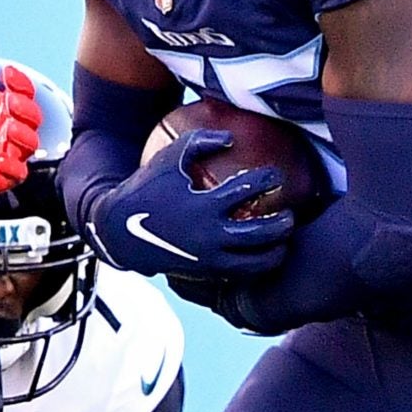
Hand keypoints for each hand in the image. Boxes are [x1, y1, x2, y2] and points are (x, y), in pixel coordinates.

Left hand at [0, 32, 42, 197]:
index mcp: (11, 108)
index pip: (25, 92)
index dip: (21, 83)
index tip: (8, 72)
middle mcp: (15, 130)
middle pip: (33, 119)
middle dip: (25, 109)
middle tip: (10, 100)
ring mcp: (11, 154)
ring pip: (29, 146)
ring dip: (23, 136)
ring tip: (9, 127)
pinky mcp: (1, 176)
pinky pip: (16, 174)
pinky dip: (11, 167)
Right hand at [86, 131, 293, 277]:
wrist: (121, 230)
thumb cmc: (148, 187)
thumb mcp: (170, 157)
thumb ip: (202, 141)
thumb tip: (232, 138)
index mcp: (203, 204)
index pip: (247, 189)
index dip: (267, 180)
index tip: (274, 176)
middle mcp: (209, 234)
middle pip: (262, 233)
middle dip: (283, 224)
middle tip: (290, 215)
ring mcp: (208, 257)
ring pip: (256, 262)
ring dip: (276, 251)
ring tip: (282, 240)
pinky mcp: (205, 271)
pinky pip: (241, 273)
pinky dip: (257, 265)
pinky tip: (263, 253)